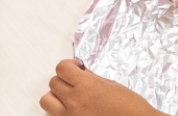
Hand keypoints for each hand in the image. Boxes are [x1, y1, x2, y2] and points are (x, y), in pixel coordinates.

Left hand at [39, 59, 161, 115]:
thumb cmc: (131, 108)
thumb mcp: (112, 86)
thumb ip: (92, 79)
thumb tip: (80, 73)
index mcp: (86, 86)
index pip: (61, 68)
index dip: (68, 66)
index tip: (75, 68)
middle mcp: (75, 101)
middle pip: (53, 83)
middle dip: (63, 80)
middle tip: (75, 83)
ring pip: (46, 101)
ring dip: (55, 97)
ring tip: (69, 98)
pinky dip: (60, 112)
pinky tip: (74, 111)